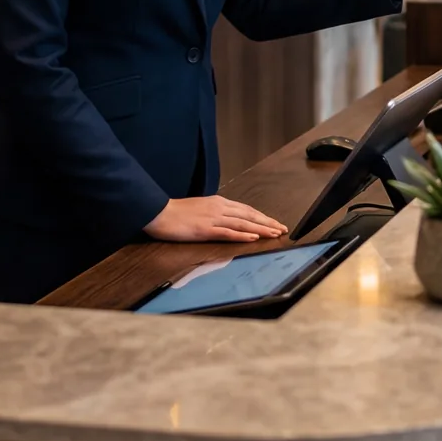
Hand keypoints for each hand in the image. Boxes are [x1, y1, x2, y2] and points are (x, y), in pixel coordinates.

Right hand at [145, 196, 287, 242]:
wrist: (159, 213)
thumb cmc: (177, 213)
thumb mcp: (201, 208)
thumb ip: (216, 212)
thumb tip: (228, 220)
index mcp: (219, 202)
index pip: (246, 210)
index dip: (262, 217)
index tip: (274, 223)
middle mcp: (219, 208)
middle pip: (249, 215)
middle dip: (268, 222)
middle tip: (283, 229)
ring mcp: (213, 218)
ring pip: (243, 223)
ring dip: (261, 229)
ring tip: (275, 234)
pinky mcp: (205, 229)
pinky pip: (227, 232)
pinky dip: (242, 235)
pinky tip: (253, 238)